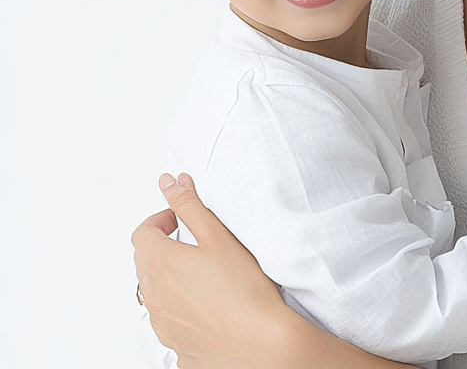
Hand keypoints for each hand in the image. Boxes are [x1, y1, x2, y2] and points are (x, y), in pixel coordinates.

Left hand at [133, 173, 294, 367]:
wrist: (260, 343)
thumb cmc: (243, 289)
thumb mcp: (218, 234)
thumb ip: (190, 204)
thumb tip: (171, 182)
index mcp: (159, 264)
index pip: (142, 232)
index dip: (161, 219)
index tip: (180, 218)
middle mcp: (153, 297)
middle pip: (145, 262)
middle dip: (164, 246)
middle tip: (195, 241)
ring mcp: (162, 326)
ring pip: (156, 293)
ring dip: (172, 278)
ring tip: (206, 273)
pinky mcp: (176, 348)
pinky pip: (170, 322)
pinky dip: (182, 308)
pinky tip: (211, 305)